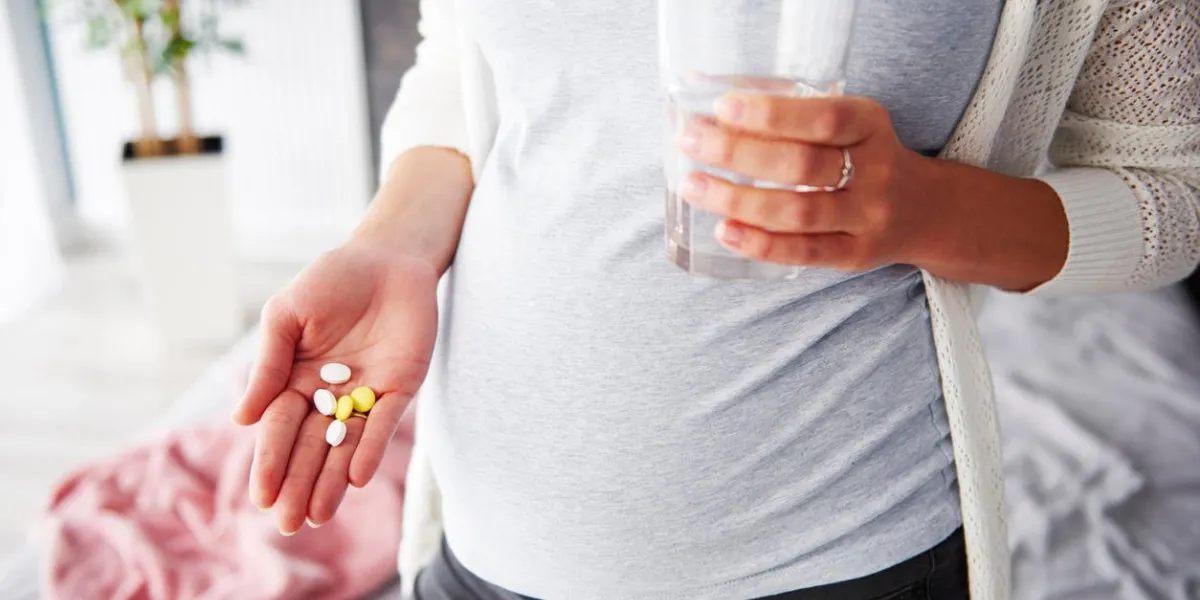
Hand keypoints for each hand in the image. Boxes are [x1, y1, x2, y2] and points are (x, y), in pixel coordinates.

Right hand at [230, 244, 438, 533]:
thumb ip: (269, 364)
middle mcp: (329, 396)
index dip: (271, 462)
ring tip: (318, 516)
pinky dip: (370, 449)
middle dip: (299, 485)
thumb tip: (241, 419)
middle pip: (311, 448)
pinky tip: (356, 477)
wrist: (386, 258)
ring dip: (332, 482)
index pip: (279, 430)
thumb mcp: (287, 316)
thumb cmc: (330, 281)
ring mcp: (365, 395)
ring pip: (346, 447)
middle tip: (289, 524)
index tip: (262, 497)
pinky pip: (383, 424)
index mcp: (295, 381)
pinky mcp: (399, 388)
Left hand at [676, 94, 939, 270]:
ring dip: (738, 200)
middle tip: (691, 142)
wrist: (925, 209)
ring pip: (798, 212)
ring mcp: (868, 217)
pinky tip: (725, 231)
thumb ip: (787, 111)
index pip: (823, 118)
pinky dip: (760, 244)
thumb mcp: (846, 123)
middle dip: (739, 153)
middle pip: (803, 165)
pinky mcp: (856, 255)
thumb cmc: (862, 156)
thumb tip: (703, 91)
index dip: (772, 114)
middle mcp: (875, 170)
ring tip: (695, 186)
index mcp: (870, 125)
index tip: (723, 107)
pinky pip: (804, 252)